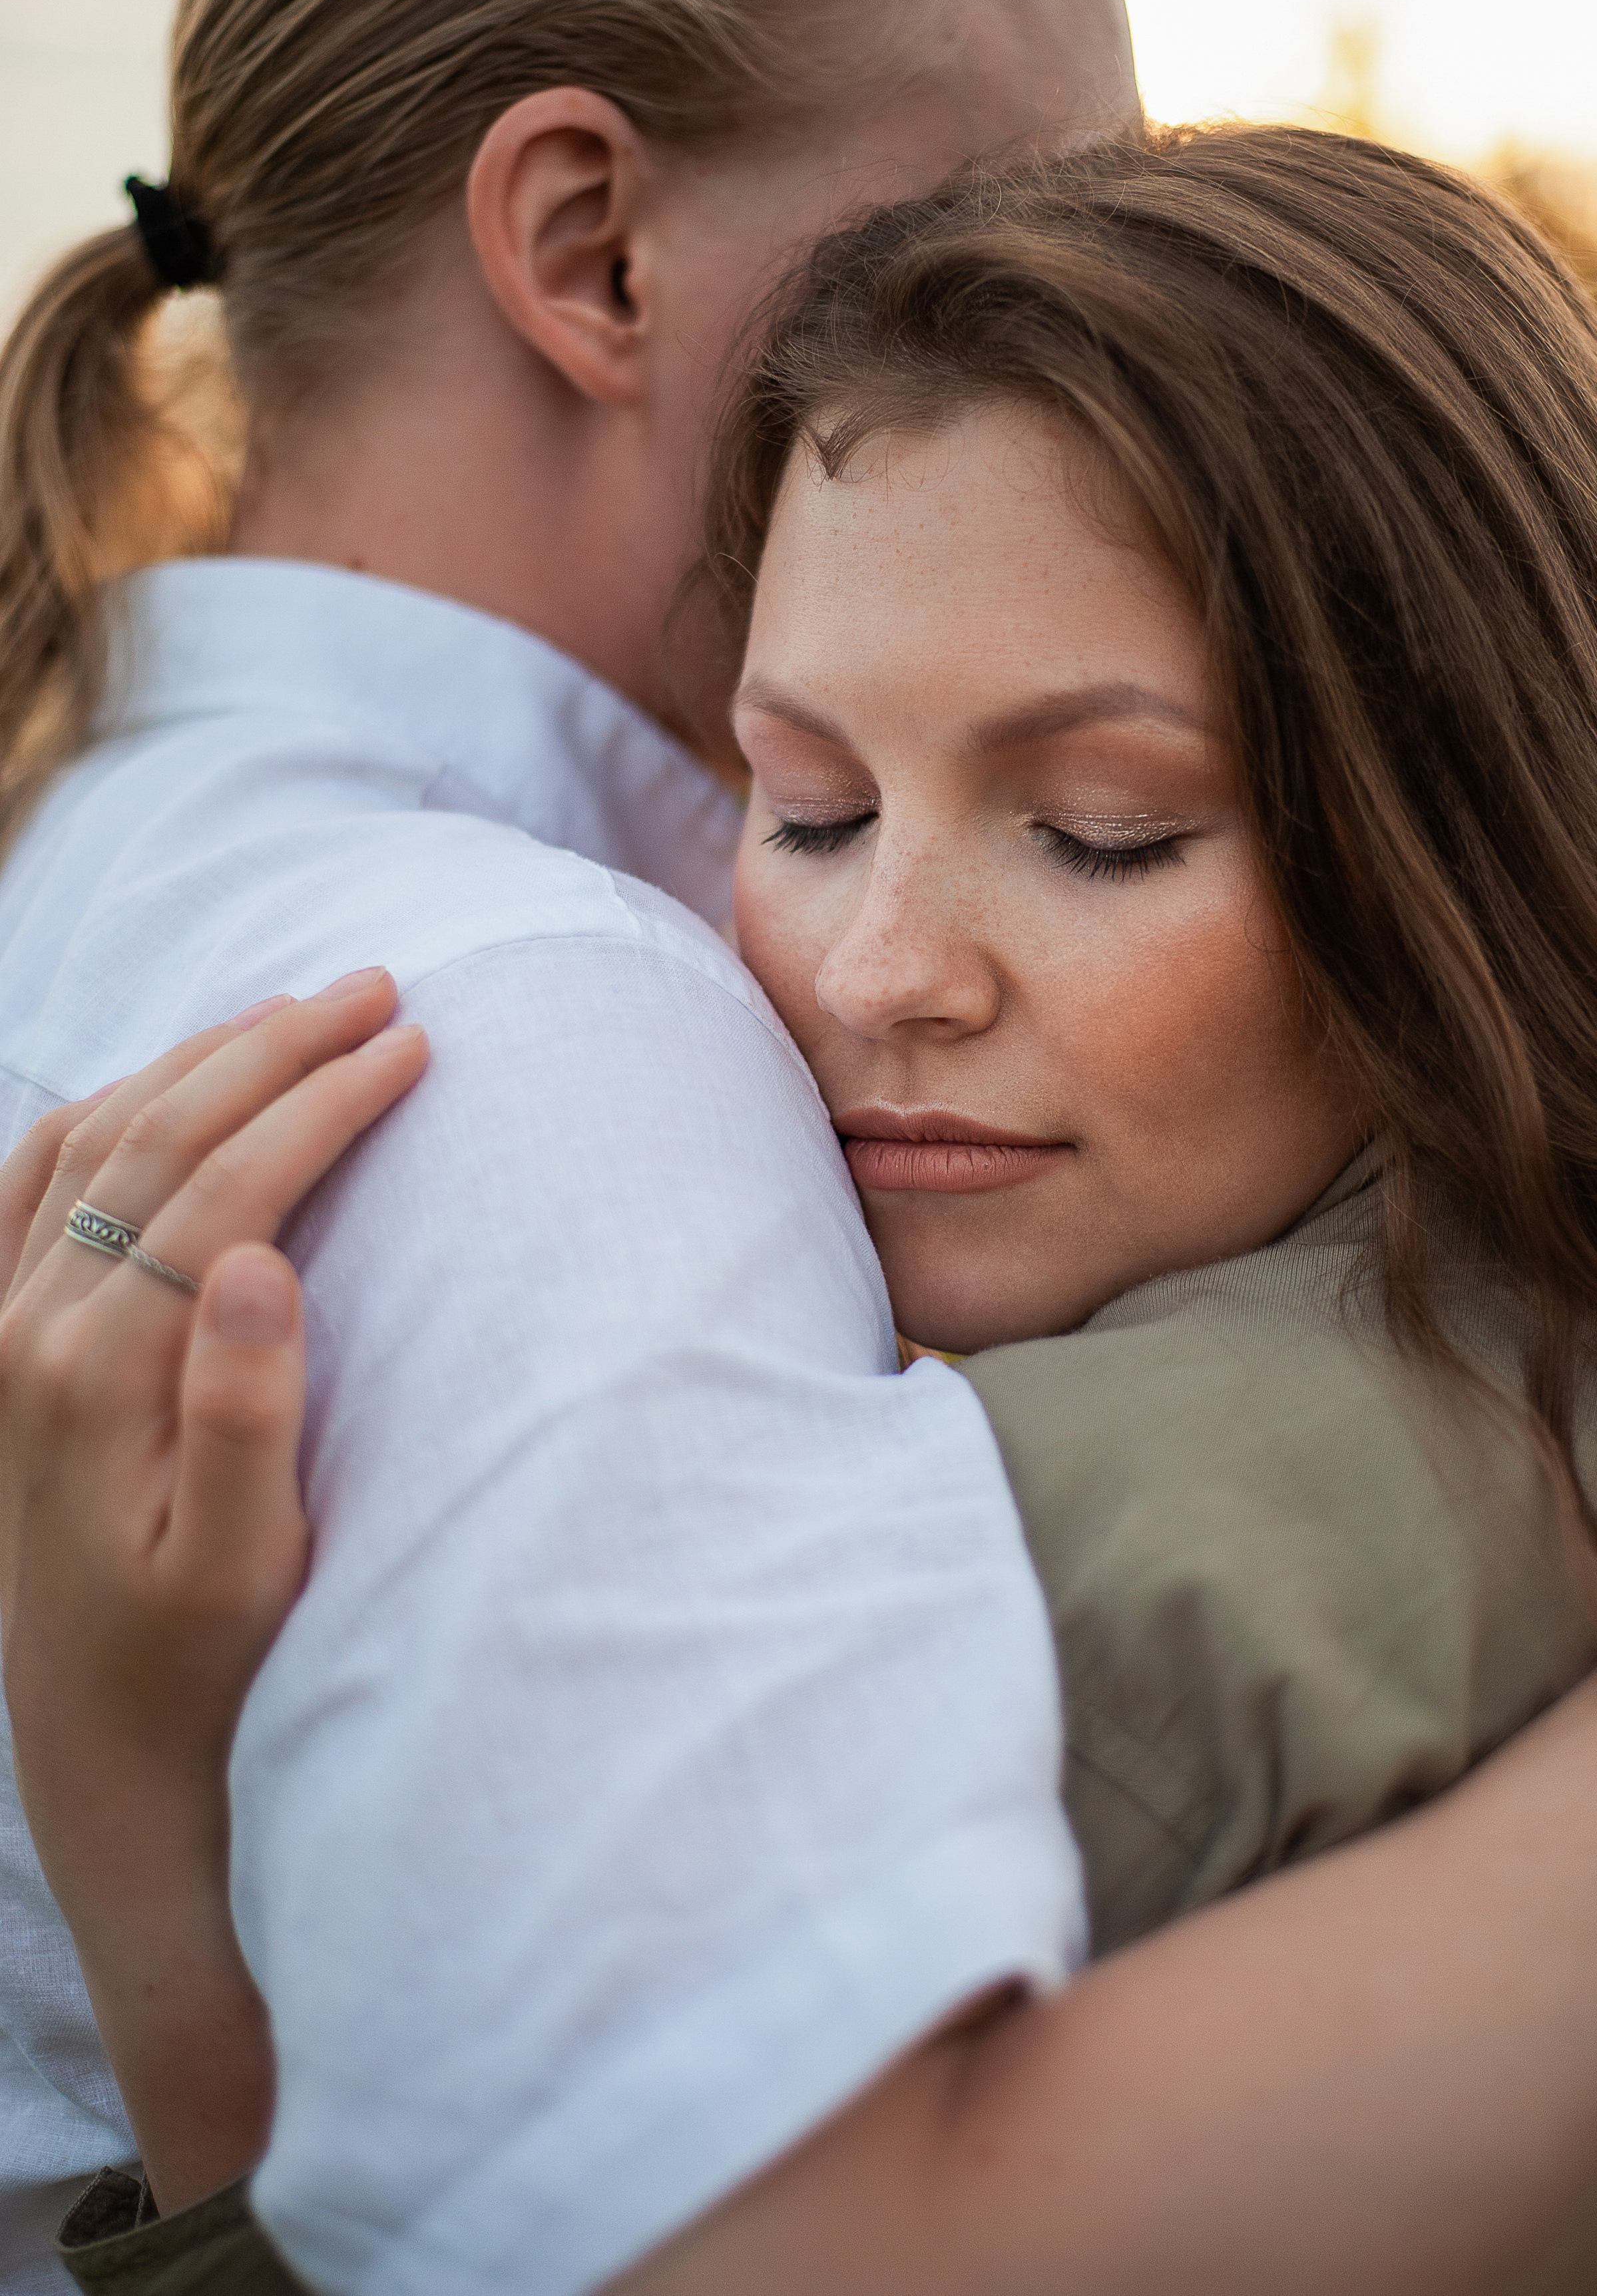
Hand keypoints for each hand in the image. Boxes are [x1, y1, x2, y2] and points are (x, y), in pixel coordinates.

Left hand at [0, 971, 426, 2208]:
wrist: (98, 1749)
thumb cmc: (197, 1664)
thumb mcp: (242, 1566)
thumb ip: (245, 1411)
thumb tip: (259, 1259)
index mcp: (95, 1375)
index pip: (226, 1188)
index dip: (323, 1105)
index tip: (413, 1045)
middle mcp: (28, 1330)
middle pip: (160, 1135)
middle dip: (276, 1048)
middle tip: (379, 988)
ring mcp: (2, 1330)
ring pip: (96, 1137)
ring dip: (198, 1058)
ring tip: (295, 1009)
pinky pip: (34, 1181)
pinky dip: (103, 1108)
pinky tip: (162, 1083)